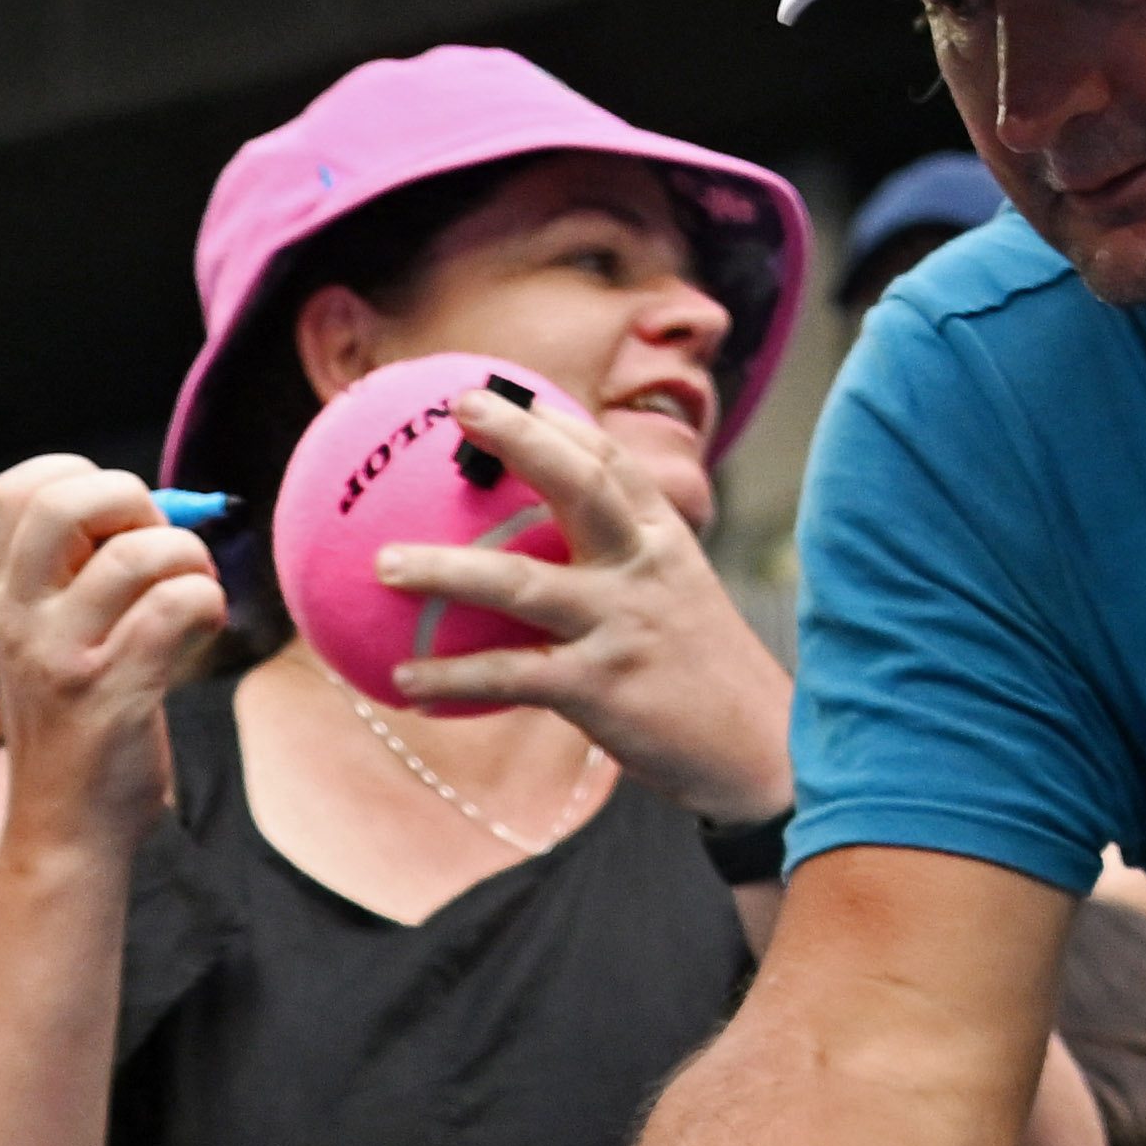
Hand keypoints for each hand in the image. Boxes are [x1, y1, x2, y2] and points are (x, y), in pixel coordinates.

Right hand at [0, 456, 232, 833]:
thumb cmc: (74, 729)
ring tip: (194, 591)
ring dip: (189, 558)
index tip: (115, 525)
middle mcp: (22, 618)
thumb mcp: (48, 645)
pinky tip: (205, 625)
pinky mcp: (115, 693)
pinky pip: (176, 606)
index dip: (81, 477)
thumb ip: (79, 578)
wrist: (64, 833)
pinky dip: (208, 601)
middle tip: (160, 549)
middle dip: (136, 502)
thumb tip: (151, 512)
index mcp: (3, 596)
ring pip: (139, 553)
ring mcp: (64, 656)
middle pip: (69, 500)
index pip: (20, 487)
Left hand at [368, 378, 798, 829]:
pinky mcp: (602, 688)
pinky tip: (402, 678)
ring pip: (521, 584)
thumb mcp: (678, 601)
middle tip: (460, 408)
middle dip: (521, 438)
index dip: (556, 422)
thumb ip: (622, 568)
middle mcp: (646, 568)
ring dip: (446, 570)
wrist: (762, 754)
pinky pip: (511, 676)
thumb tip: (541, 554)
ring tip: (382, 565)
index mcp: (666, 540)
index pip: (611, 461)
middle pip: (579, 485)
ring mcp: (623, 625)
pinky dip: (452, 678)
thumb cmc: (702, 676)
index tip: (499, 391)